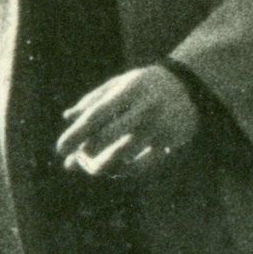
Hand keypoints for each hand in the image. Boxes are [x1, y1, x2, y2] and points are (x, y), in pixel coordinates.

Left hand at [54, 65, 199, 180]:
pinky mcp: (171, 140)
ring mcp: (160, 125)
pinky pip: (141, 165)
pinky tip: (116, 167)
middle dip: (86, 153)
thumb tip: (66, 117)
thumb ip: (94, 99)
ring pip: (122, 156)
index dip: (74, 134)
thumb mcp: (122, 83)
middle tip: (77, 158)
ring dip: (102, 165)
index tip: (60, 149)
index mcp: (131, 90)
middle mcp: (146, 107)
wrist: (192, 85)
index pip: (96, 115)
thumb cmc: (147, 84)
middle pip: (106, 137)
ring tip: (92, 166)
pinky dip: (124, 170)